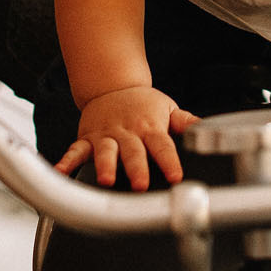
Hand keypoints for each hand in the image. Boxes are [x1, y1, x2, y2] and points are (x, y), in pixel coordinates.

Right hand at [56, 86, 197, 191]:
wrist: (112, 85)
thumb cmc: (144, 103)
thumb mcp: (168, 108)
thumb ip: (186, 122)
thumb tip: (208, 129)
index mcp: (150, 128)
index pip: (162, 145)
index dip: (169, 161)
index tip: (176, 176)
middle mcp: (127, 132)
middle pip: (133, 151)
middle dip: (136, 168)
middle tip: (141, 185)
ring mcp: (106, 135)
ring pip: (105, 151)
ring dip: (105, 165)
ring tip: (106, 180)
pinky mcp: (87, 138)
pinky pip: (76, 149)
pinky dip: (67, 160)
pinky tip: (62, 171)